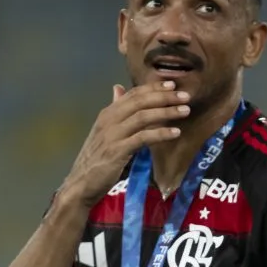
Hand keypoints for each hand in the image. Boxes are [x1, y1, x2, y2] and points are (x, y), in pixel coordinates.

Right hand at [61, 81, 189, 208]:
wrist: (81, 182)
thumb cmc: (97, 158)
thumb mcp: (105, 130)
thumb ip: (116, 110)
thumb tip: (118, 88)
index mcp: (107, 114)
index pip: (133, 95)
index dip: (153, 88)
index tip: (172, 84)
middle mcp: (109, 120)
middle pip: (140, 102)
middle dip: (164, 97)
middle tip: (185, 95)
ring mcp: (112, 135)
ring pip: (142, 117)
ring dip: (166, 112)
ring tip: (185, 111)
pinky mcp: (117, 151)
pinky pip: (143, 138)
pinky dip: (160, 133)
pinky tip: (175, 132)